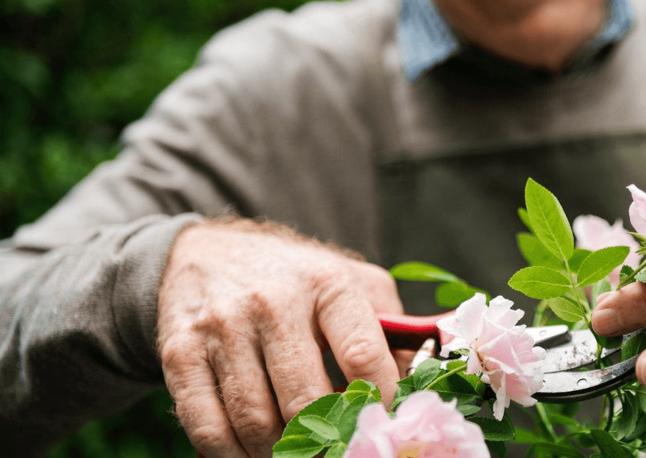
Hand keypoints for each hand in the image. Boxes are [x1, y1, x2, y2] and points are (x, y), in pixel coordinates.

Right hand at [156, 218, 403, 457]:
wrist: (206, 252)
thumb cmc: (295, 279)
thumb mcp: (352, 282)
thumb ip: (393, 329)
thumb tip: (422, 380)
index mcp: (327, 284)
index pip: (363, 355)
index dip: (378, 402)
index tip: (382, 424)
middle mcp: (273, 303)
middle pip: (306, 400)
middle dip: (328, 440)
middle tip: (339, 451)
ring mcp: (223, 329)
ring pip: (257, 422)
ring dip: (281, 455)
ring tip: (300, 455)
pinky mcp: (180, 354)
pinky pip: (207, 428)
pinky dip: (233, 457)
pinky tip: (253, 457)